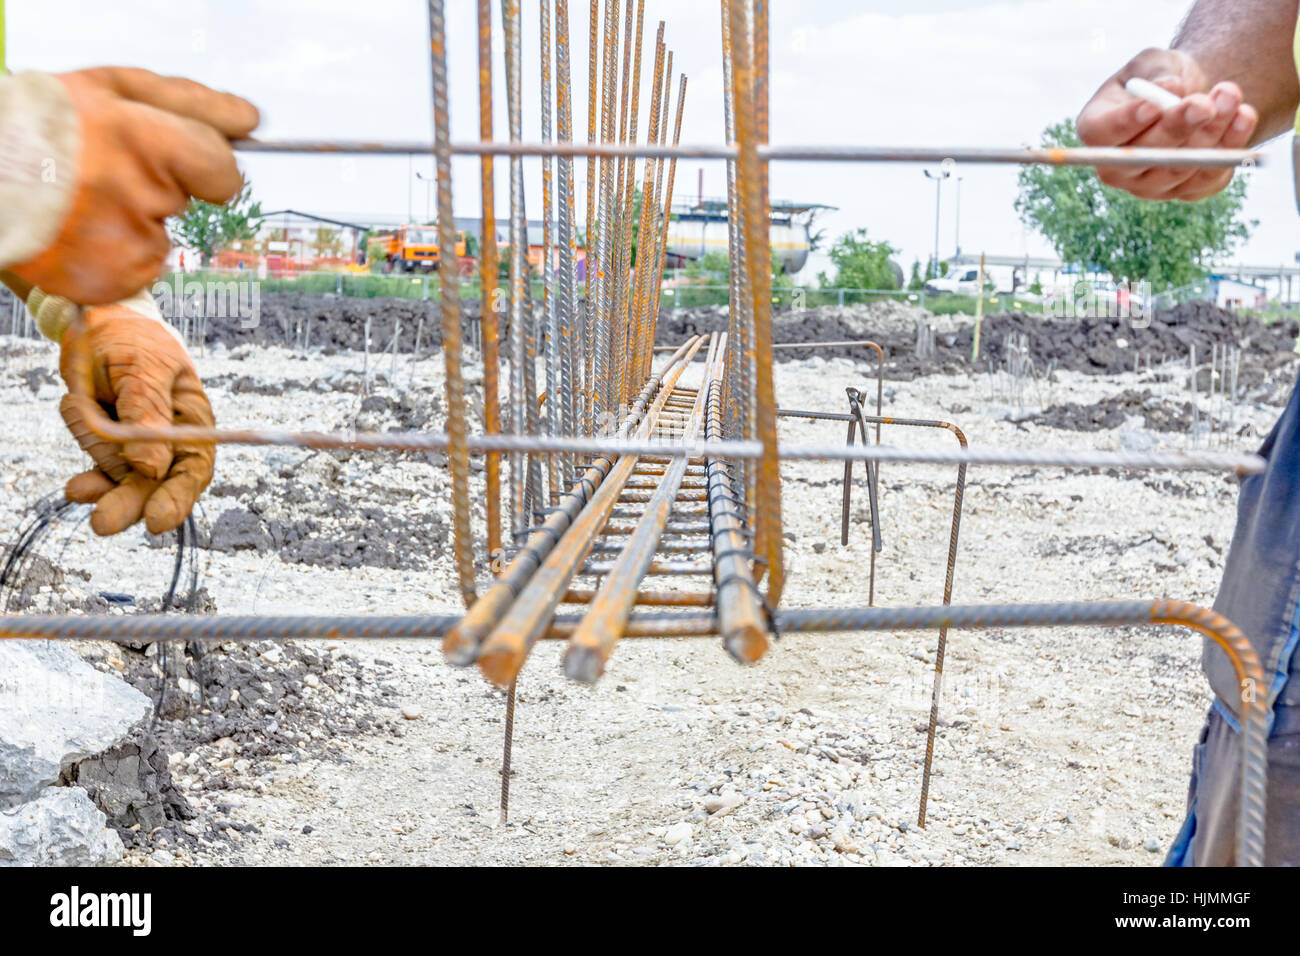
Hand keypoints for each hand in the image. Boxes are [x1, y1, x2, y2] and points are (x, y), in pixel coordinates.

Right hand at [10, 67, 257, 303]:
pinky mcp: (112, 279)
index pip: (222, 170)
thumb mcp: (112, 88)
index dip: (204, 165)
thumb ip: (190, 102)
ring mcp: (124, 242)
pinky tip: (79, 231)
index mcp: (142, 140)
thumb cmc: (43, 123)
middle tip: (105, 172)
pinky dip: (116, 254)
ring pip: (161, 235)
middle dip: (159, 187)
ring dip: (134, 222)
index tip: (179, 159)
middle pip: (185, 201)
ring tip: (81, 200)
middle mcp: (137, 195)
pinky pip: (139, 266)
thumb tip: (250, 121)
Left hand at [56, 295, 214, 535]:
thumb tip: (152, 467)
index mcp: (193, 422)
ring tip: (76, 473)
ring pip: (121, 481)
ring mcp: (140, 450)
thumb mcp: (142, 367)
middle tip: (103, 523)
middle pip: (157, 486)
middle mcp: (171, 442)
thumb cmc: (132, 340)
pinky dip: (88, 479)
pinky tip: (77, 487)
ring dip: (100, 476)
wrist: (97, 326)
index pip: (193, 469)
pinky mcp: (113, 452)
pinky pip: (100, 474)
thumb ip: (147, 413)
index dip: (178, 497)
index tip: (156, 521)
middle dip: (130, 503)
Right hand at [1076, 48, 1257, 200]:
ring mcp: (1149, 186)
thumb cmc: (1161, 77)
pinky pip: (1207, 179)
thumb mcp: (1153, 62)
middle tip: (1204, 103)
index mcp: (1097, 129)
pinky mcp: (1184, 192)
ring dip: (1210, 133)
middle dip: (1176, 128)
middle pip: (1142, 158)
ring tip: (1230, 94)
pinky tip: (1243, 116)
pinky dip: (1231, 148)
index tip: (1152, 107)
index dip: (1126, 124)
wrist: (1189, 97)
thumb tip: (1170, 88)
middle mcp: (1116, 167)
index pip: (1103, 135)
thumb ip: (1156, 71)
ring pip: (1179, 169)